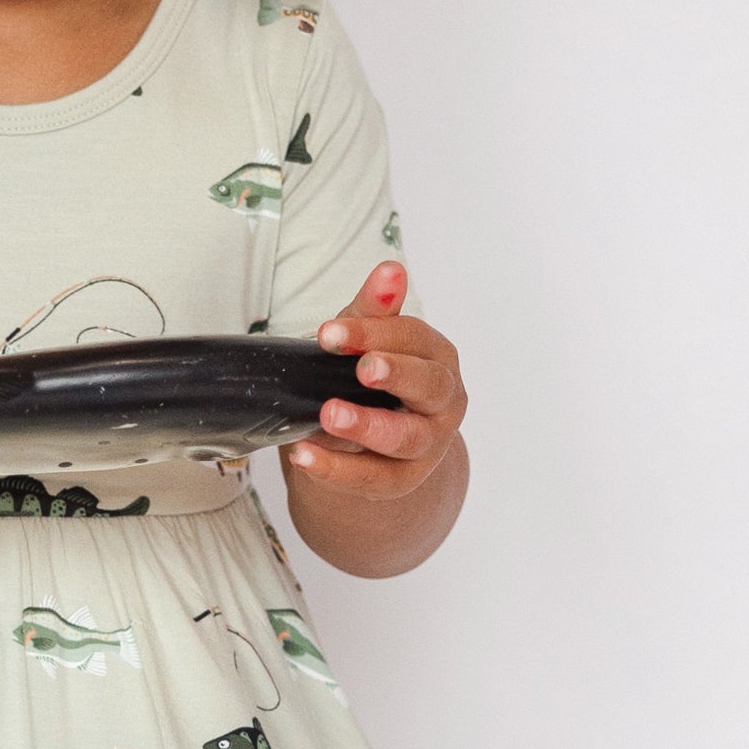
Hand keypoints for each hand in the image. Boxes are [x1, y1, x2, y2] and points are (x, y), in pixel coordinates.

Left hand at [287, 264, 464, 499]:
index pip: (414, 339)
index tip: (330, 332)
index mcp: (437, 357)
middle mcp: (444, 401)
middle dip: (395, 375)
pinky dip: (337, 469)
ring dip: (367, 426)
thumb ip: (375, 309)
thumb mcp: (368, 340)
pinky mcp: (402, 480)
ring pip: (406, 438)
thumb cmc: (371, 379)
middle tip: (362, 369)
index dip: (375, 333)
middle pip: (428, 387)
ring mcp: (428, 445)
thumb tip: (391, 269)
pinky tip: (304, 455)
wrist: (372, 442)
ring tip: (329, 415)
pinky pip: (373, 478)